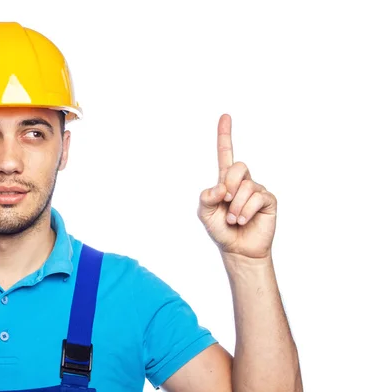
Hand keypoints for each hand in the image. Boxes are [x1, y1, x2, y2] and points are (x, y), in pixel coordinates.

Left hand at [197, 114, 276, 259]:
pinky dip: (245, 211)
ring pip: (247, 187)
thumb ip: (206, 197)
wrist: (237, 249)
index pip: (225, 154)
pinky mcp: (268, 201)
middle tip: (225, 201)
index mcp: (225, 181)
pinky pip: (257, 198)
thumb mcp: (204, 213)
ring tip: (233, 219)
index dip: (225, 135)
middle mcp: (242, 182)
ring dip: (235, 206)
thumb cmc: (221, 230)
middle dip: (229, 184)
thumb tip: (220, 187)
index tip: (225, 116)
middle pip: (238, 167)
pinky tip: (243, 220)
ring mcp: (257, 190)